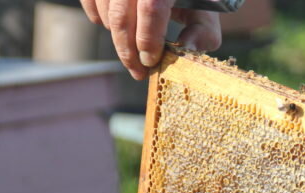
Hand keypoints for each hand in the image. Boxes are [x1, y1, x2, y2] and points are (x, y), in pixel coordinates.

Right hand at [79, 0, 222, 79]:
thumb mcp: (206, 10)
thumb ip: (203, 32)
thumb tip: (187, 48)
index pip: (152, 9)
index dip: (148, 40)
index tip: (150, 62)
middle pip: (122, 14)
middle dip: (128, 49)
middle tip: (137, 71)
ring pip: (106, 9)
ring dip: (116, 36)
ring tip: (131, 49)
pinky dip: (97, 16)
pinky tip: (113, 29)